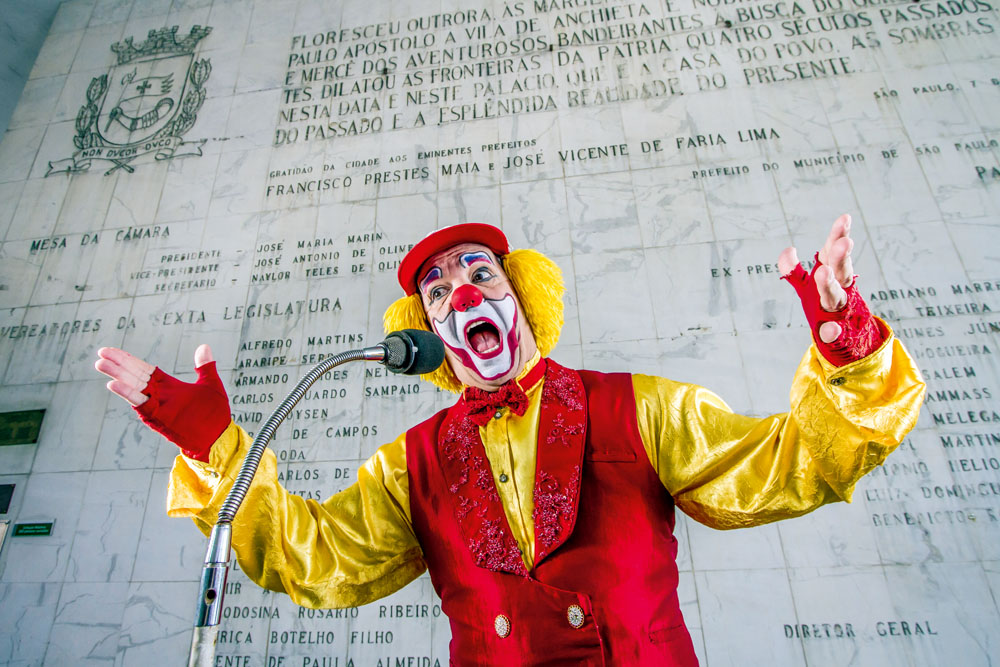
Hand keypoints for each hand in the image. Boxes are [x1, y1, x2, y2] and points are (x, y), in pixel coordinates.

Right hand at [95, 345, 228, 460]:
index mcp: (167, 385)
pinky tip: (114, 384)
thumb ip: (204, 366)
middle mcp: (158, 394)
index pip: (143, 368)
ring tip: (101, 364)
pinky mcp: (158, 417)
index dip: (127, 359)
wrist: (218, 436)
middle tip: (100, 353)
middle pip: (134, 375)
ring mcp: (157, 405)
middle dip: (118, 364)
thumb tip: (203, 346)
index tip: (110, 351)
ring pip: (133, 387)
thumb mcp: (210, 384)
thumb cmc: (214, 413)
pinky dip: (128, 393)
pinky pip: (140, 403)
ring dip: (118, 376)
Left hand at [779, 214, 884, 366]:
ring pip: (835, 295)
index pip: (833, 250)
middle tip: (844, 241)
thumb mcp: (806, 286)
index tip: (845, 218)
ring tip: (822, 273)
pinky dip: (833, 331)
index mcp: (831, 273)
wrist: (847, 336)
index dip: (838, 234)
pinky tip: (832, 330)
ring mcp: (840, 311)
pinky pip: (836, 332)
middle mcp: (839, 288)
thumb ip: (793, 270)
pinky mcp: (840, 334)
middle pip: (839, 269)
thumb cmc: (824, 303)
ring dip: (829, 284)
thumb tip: (788, 250)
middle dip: (839, 256)